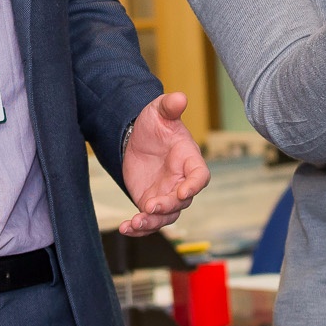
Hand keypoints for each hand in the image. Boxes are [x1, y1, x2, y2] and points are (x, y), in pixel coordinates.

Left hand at [119, 92, 210, 235]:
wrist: (136, 137)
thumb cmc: (154, 123)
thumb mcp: (159, 111)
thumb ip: (169, 106)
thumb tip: (179, 97)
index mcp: (189, 160)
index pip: (199, 176)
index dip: (194, 186)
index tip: (183, 192)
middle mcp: (181, 181)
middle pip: (182, 202)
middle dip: (167, 207)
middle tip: (150, 207)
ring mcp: (167, 195)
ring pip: (166, 216)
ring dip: (152, 222)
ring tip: (134, 223)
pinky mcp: (151, 202)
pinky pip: (149, 220)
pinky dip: (139, 227)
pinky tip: (125, 228)